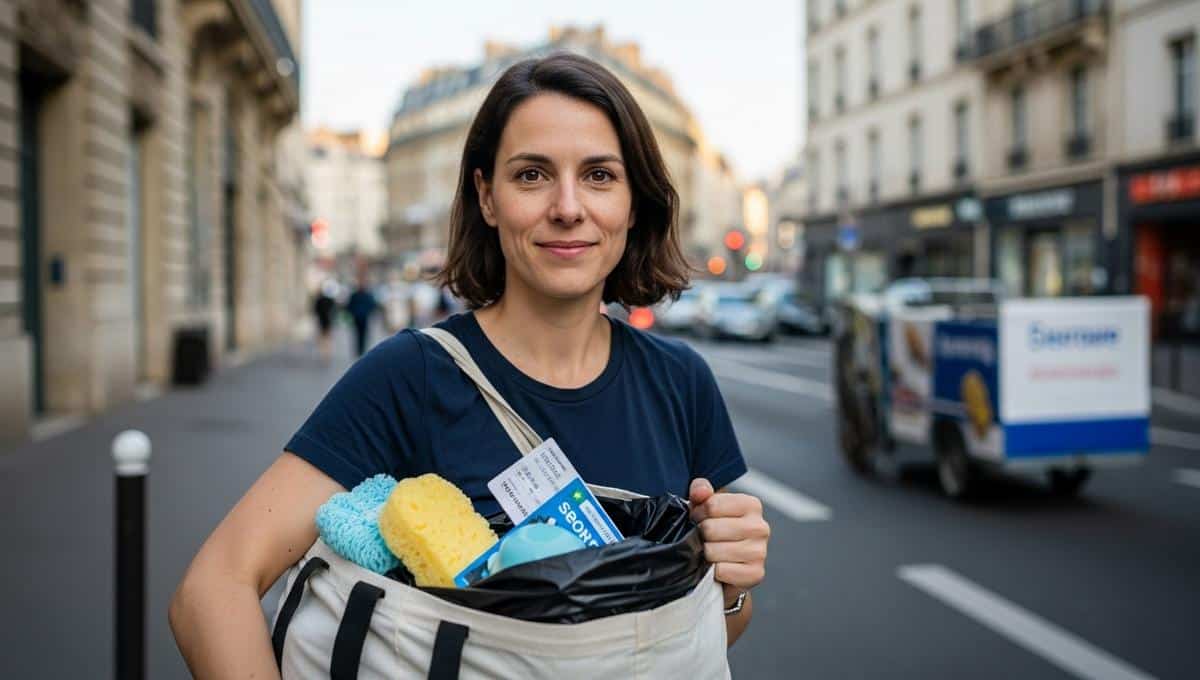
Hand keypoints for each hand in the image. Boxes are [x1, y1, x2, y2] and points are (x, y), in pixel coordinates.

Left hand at [689, 478, 769, 592]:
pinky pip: (722, 571)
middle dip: (700, 535)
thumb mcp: (705, 506)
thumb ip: (700, 491)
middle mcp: (760, 526)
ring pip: (713, 551)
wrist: (727, 566)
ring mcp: (760, 551)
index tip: (699, 519)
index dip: (698, 514)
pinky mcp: (756, 573)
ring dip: (705, 554)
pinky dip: (713, 572)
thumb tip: (701, 491)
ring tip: (710, 552)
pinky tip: (717, 568)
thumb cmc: (715, 531)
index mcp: (751, 505)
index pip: (712, 505)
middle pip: (710, 529)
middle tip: (703, 538)